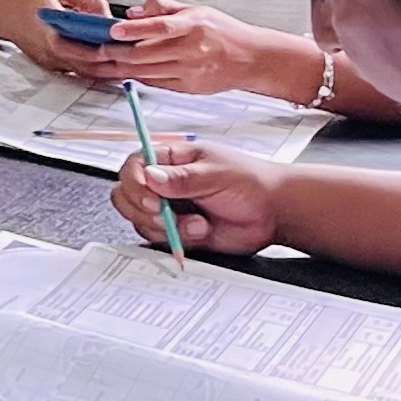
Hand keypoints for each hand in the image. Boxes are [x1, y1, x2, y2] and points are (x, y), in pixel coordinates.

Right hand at [3, 0, 129, 79]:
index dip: (111, 51)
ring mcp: (50, 63)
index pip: (89, 51)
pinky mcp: (50, 65)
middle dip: (115, 64)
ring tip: (129, 63)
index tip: (129, 46)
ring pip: (85, 73)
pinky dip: (94, 69)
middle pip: (91, 67)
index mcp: (52, 36)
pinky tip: (110, 63)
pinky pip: (76, 71)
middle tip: (137, 59)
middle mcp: (51, 54)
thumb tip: (109, 15)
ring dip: (107, 70)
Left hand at [103, 0, 266, 93]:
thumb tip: (134, 11)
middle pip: (145, 54)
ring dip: (120, 67)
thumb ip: (164, 8)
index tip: (113, 30)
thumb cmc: (225, 32)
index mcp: (193, 26)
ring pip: (145, 72)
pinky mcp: (187, 87)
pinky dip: (136, 77)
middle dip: (116, 52)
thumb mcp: (197, 9)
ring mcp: (189, 71)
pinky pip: (155, 83)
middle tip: (97, 48)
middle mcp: (191, 50)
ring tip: (103, 60)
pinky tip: (124, 71)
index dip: (133, 29)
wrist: (252, 59)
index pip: (159, 27)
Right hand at [110, 136, 282, 256]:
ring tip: (198, 223)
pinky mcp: (175, 231)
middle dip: (143, 210)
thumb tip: (150, 176)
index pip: (133, 166)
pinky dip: (177, 240)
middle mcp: (163, 184)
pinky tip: (201, 231)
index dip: (135, 183)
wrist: (274, 213)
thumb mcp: (216, 174)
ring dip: (167, 227)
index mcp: (169, 159)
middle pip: (126, 195)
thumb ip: (182, 178)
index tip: (152, 197)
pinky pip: (158, 239)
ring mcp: (168, 208)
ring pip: (140, 221)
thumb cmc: (251, 182)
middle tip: (165, 213)